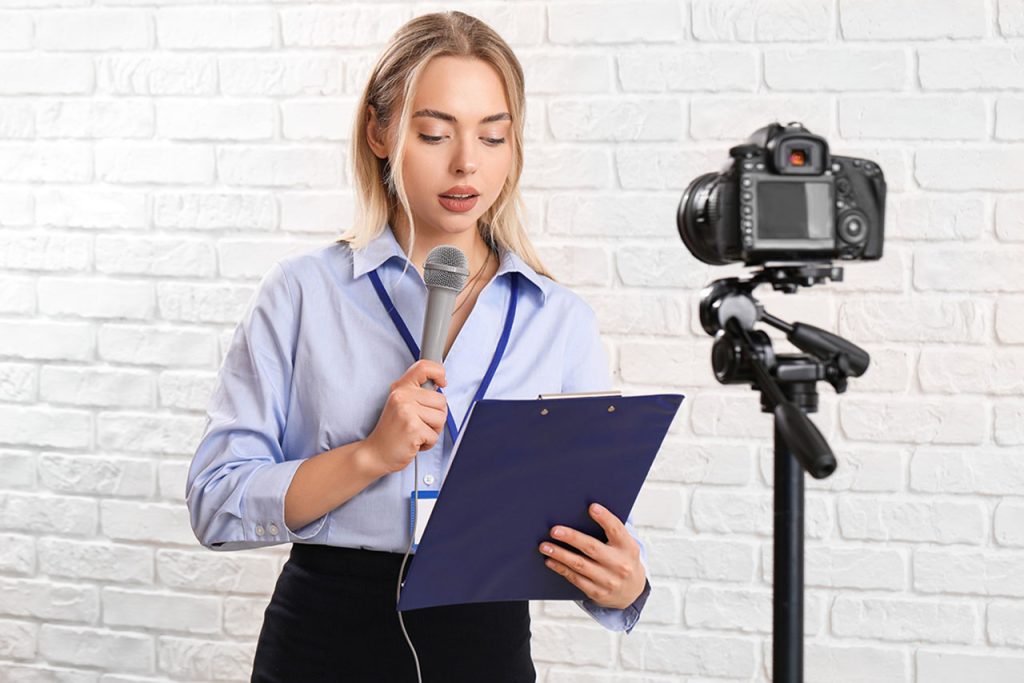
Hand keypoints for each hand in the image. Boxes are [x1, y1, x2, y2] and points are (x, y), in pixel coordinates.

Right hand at [363, 360, 447, 476]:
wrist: (375, 453)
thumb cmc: (391, 431)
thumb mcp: (399, 405)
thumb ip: (416, 393)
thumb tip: (439, 385)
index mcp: (400, 388)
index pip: (424, 367)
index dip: (439, 372)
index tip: (442, 383)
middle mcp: (402, 397)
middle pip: (441, 400)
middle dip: (436, 416)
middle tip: (420, 423)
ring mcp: (407, 412)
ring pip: (441, 418)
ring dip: (433, 430)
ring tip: (416, 433)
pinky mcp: (413, 429)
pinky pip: (435, 435)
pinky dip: (428, 443)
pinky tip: (414, 442)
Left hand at [538, 502, 645, 609]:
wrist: (632, 591)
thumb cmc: (622, 559)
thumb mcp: (624, 544)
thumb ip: (610, 531)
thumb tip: (584, 512)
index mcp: (628, 547)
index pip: (616, 529)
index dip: (605, 518)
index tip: (592, 507)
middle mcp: (620, 564)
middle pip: (592, 547)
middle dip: (572, 538)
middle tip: (554, 530)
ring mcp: (608, 580)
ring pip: (580, 564)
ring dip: (560, 554)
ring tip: (545, 546)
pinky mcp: (597, 592)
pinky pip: (575, 579)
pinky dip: (561, 568)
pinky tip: (550, 561)